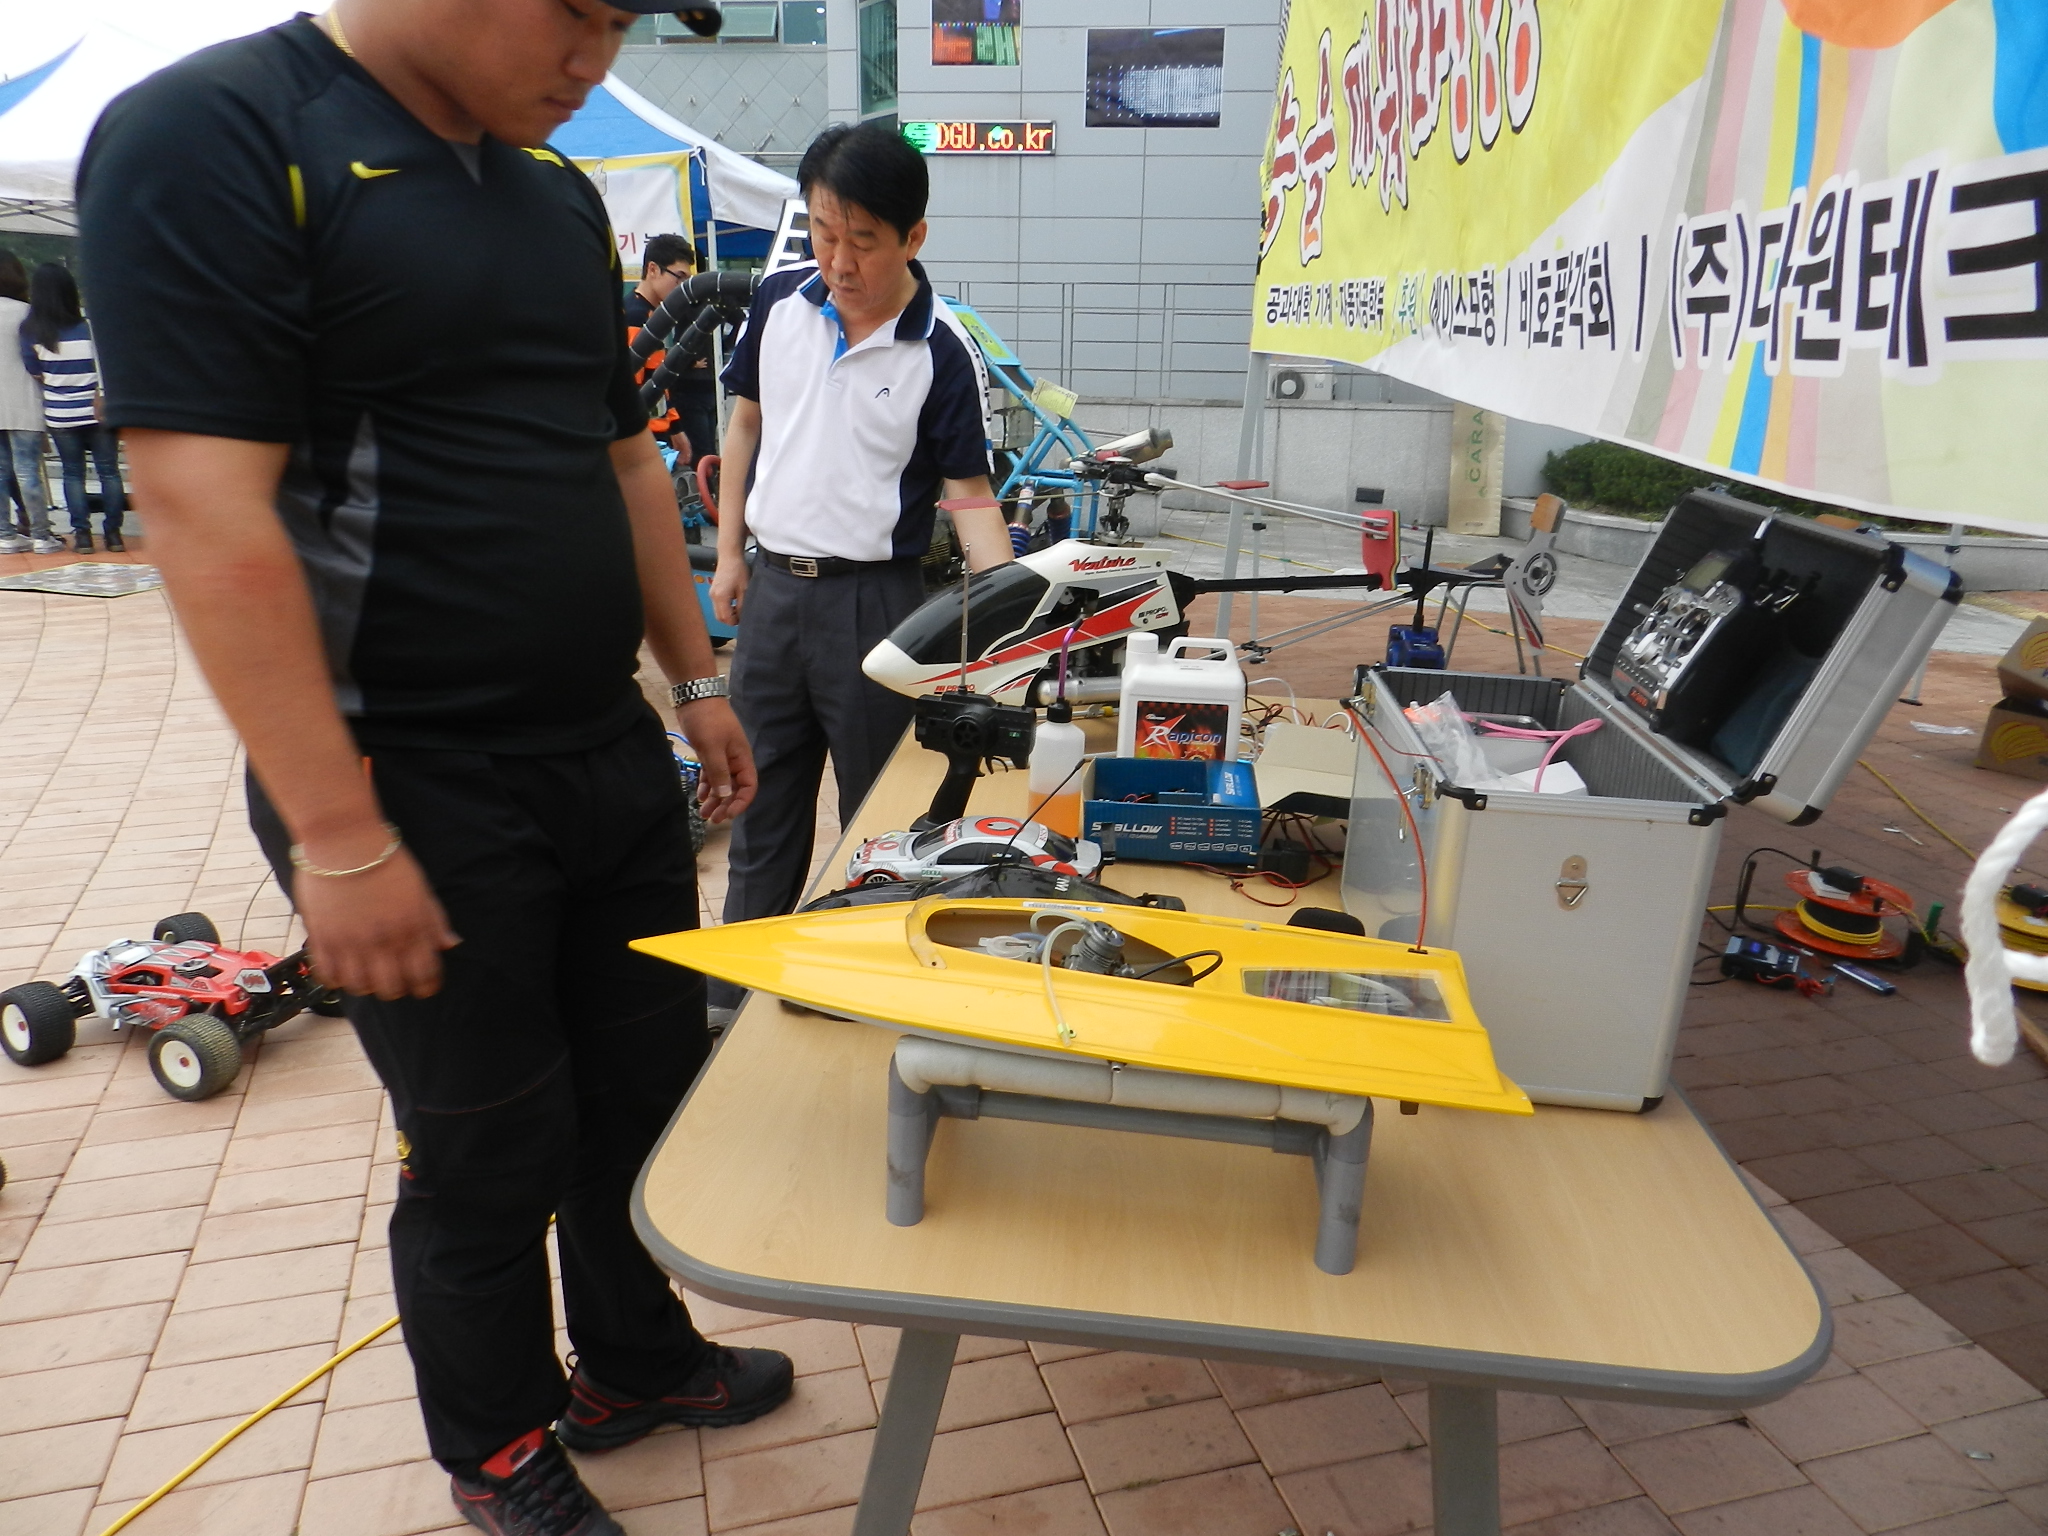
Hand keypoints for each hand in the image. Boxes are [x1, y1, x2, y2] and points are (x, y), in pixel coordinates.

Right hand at [293, 845, 460, 1000]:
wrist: (345, 840)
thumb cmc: (387, 861)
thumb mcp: (421, 889)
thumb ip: (435, 921)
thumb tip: (450, 945)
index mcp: (413, 928)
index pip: (425, 976)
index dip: (426, 986)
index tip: (423, 985)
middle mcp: (384, 940)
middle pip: (392, 989)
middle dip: (396, 988)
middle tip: (392, 978)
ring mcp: (351, 941)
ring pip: (360, 987)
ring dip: (365, 985)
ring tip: (366, 972)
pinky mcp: (323, 937)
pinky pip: (328, 975)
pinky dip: (336, 979)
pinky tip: (342, 968)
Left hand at [676, 696, 755, 822]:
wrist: (695, 696)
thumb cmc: (707, 720)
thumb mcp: (713, 748)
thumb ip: (719, 772)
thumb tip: (724, 795)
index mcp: (742, 758)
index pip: (749, 786)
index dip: (741, 802)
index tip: (728, 814)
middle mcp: (735, 760)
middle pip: (735, 788)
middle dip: (725, 805)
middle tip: (712, 819)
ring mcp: (722, 757)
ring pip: (721, 783)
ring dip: (714, 799)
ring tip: (703, 813)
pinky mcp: (710, 753)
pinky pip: (711, 774)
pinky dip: (707, 786)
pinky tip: (700, 796)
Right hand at [710, 558, 747, 624]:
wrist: (730, 556)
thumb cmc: (738, 570)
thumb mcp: (744, 590)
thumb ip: (742, 606)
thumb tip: (741, 617)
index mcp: (721, 597)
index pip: (726, 618)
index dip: (735, 621)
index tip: (743, 618)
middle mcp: (713, 597)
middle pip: (720, 617)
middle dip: (731, 620)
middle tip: (741, 615)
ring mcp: (712, 594)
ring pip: (718, 612)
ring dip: (728, 614)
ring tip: (738, 608)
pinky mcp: (713, 591)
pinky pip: (717, 605)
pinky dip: (725, 608)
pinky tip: (734, 602)